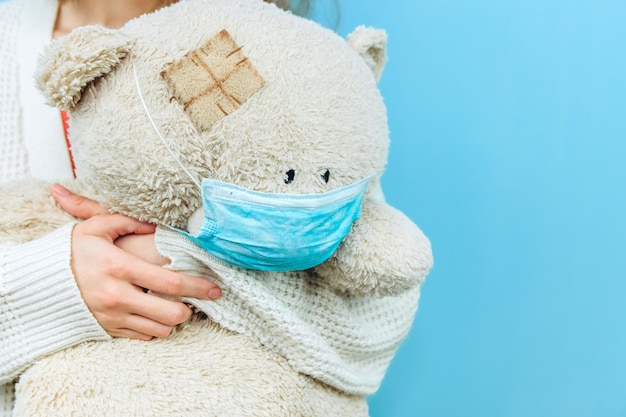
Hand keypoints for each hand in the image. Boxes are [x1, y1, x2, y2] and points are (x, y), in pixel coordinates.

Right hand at [51, 184, 220, 339]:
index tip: (215, 289)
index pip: (171, 283)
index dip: (198, 287)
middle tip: (195, 301)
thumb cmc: (72, 251)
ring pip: (159, 330)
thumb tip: (156, 223)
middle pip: (170, 313)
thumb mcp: (96, 227)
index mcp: (121, 268)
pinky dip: (154, 329)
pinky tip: (154, 314)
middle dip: (189, 309)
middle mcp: (118, 296)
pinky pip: (142, 337)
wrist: (40, 282)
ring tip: (174, 307)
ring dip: (173, 321)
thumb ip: (128, 221)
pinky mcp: (107, 329)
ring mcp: (113, 316)